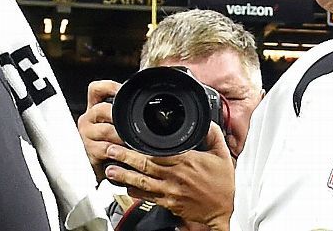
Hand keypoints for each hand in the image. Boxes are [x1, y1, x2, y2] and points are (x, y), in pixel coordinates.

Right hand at [76, 79, 122, 181]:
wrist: (100, 170)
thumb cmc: (111, 145)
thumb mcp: (115, 124)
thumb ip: (123, 112)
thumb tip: (146, 97)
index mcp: (94, 109)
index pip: (95, 89)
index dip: (109, 86)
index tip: (122, 89)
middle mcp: (88, 120)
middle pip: (101, 109)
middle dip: (119, 115)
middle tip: (132, 121)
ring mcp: (87, 136)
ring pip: (105, 129)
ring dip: (122, 135)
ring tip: (132, 139)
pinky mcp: (90, 153)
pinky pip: (106, 149)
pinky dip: (118, 151)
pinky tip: (126, 152)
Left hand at [103, 122, 233, 230]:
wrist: (223, 211)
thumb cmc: (222, 184)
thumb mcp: (223, 154)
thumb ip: (212, 134)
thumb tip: (206, 121)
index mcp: (186, 162)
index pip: (158, 152)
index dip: (141, 146)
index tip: (128, 138)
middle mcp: (175, 177)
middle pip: (145, 165)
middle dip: (125, 157)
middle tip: (109, 150)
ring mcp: (170, 192)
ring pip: (142, 183)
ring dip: (124, 176)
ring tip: (110, 170)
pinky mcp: (168, 204)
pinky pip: (147, 197)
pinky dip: (134, 192)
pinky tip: (124, 187)